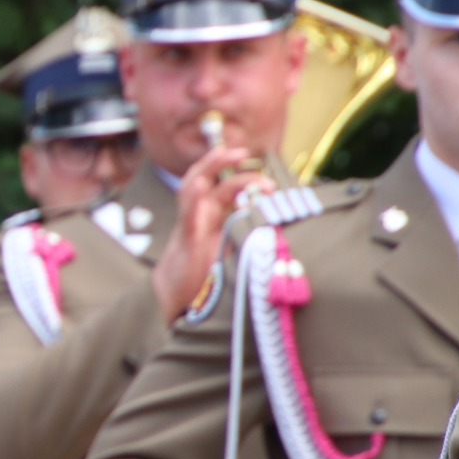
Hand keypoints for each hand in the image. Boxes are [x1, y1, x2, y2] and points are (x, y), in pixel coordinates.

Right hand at [151, 144, 266, 322]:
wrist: (180, 307)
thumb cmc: (204, 283)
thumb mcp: (231, 256)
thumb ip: (247, 239)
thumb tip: (278, 231)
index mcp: (208, 220)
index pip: (220, 186)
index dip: (235, 172)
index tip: (259, 167)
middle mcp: (197, 219)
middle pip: (204, 179)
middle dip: (220, 161)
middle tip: (242, 151)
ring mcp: (190, 229)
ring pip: (193, 188)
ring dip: (210, 169)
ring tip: (226, 155)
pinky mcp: (185, 243)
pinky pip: (188, 217)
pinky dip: (194, 199)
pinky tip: (202, 185)